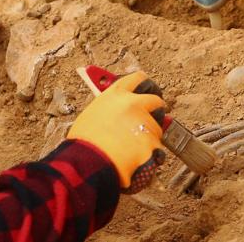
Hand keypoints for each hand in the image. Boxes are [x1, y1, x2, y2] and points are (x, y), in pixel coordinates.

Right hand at [67, 72, 166, 192]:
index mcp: (116, 94)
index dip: (145, 86)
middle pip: (156, 100)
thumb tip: (118, 112)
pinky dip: (151, 155)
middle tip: (149, 119)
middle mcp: (133, 103)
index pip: (138, 78)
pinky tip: (137, 160)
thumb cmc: (85, 143)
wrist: (88, 164)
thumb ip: (110, 108)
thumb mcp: (92, 114)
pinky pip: (158, 149)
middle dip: (155, 110)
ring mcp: (145, 122)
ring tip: (133, 148)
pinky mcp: (153, 142)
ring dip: (150, 136)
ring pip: (158, 128)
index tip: (147, 90)